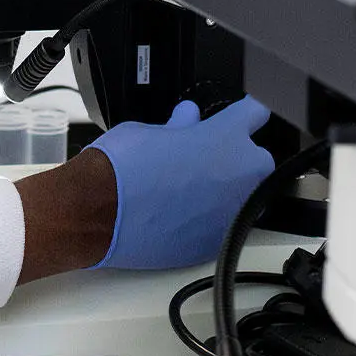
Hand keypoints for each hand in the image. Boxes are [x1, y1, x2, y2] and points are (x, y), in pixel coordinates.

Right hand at [87, 97, 274, 269]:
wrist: (98, 212)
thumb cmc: (120, 168)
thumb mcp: (149, 131)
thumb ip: (180, 127)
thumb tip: (187, 120)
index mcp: (225, 137)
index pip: (256, 112)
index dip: (245, 113)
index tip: (241, 116)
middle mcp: (239, 175)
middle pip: (258, 159)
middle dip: (237, 157)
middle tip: (204, 156)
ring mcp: (231, 212)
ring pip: (245, 196)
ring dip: (228, 190)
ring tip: (191, 188)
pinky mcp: (215, 242)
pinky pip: (224, 224)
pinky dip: (209, 219)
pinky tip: (181, 213)